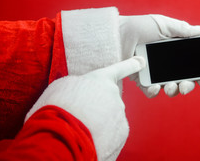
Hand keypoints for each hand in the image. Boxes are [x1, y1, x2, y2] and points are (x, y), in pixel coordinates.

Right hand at [25, 57, 145, 160]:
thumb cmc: (58, 108)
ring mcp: (120, 114)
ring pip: (110, 118)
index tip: (141, 62)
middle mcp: (114, 95)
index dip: (130, 65)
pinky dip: (103, 136)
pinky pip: (112, 133)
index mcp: (101, 80)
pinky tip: (90, 137)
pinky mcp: (122, 133)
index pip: (119, 69)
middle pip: (108, 99)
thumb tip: (81, 91)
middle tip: (80, 113)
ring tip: (81, 127)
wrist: (64, 136)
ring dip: (98, 122)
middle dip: (97, 106)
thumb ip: (78, 84)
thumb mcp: (63, 86)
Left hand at [119, 15, 199, 97]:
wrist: (116, 35)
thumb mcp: (163, 25)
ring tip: (171, 86)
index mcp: (177, 52)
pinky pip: (152, 92)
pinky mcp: (143, 80)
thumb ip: (183, 30)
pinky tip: (155, 87)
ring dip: (174, 90)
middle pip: (186, 80)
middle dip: (190, 86)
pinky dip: (155, 92)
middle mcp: (168, 65)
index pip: (195, 66)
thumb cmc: (140, 27)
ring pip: (171, 88)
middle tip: (188, 85)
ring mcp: (156, 74)